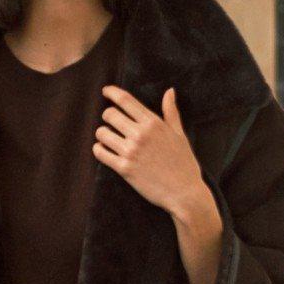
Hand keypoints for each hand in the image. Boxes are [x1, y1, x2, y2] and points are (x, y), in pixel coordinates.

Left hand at [93, 84, 208, 223]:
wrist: (184, 193)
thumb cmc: (184, 163)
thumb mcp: (180, 134)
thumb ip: (171, 112)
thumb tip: (170, 91)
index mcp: (153, 123)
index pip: (126, 100)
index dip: (112, 92)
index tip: (105, 91)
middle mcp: (140, 134)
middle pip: (109, 114)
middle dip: (107, 116)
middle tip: (111, 121)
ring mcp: (131, 152)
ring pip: (101, 133)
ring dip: (102, 134)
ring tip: (108, 138)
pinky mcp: (124, 169)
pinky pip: (101, 153)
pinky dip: (99, 149)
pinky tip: (103, 150)